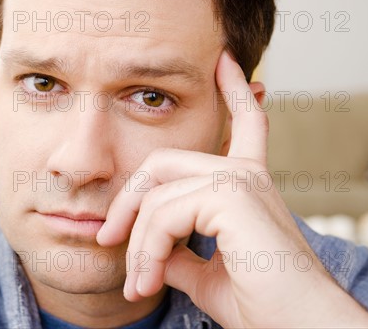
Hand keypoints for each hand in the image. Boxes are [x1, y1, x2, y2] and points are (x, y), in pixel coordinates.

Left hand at [97, 52, 367, 327]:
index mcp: (246, 184)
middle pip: (161, 163)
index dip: (234, 91)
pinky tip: (148, 280)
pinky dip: (147, 250)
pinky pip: (164, 213)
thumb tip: (151, 252)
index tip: (224, 62)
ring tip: (136, 284)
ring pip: (156, 194)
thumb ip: (178, 254)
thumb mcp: (206, 274)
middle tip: (106, 239)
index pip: (244, 123)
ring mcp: (239, 180)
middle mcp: (245, 174)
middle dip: (127, 200)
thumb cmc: (261, 305)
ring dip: (137, 243)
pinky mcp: (233, 196)